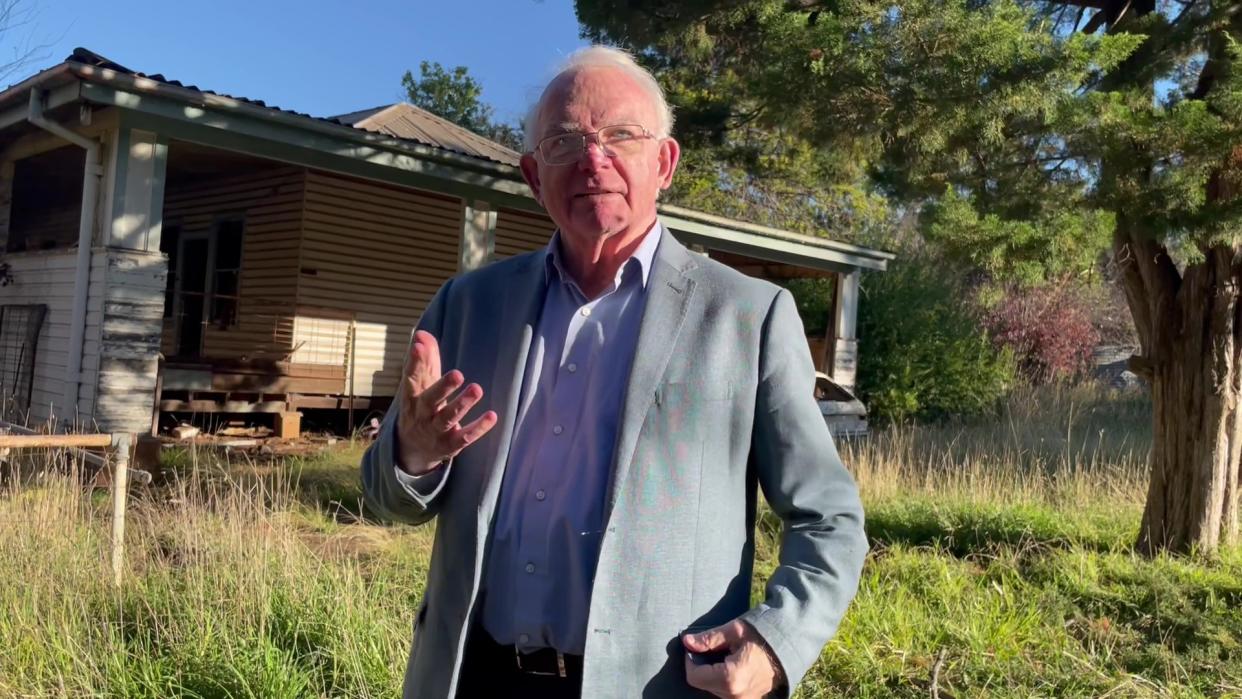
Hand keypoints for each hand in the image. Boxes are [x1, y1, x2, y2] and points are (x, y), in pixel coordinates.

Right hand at [397, 330, 497, 474]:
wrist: (412, 449)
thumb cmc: (421, 406)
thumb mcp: (421, 385)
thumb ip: (425, 360)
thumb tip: (422, 334)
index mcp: (412, 396)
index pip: (410, 378)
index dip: (413, 363)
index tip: (417, 346)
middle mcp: (421, 414)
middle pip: (430, 401)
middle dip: (443, 387)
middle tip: (458, 374)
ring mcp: (435, 431)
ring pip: (448, 419)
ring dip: (462, 404)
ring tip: (477, 389)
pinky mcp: (450, 445)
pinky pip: (465, 437)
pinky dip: (478, 428)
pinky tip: (492, 416)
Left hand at [683, 620, 782, 698]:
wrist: (788, 648)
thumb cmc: (762, 637)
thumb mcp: (734, 631)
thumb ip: (709, 639)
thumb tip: (687, 642)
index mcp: (730, 679)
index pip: (694, 677)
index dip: (691, 660)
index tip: (696, 647)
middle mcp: (735, 696)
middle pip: (704, 684)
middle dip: (703, 666)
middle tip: (714, 650)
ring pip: (713, 689)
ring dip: (713, 674)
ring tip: (727, 657)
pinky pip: (725, 692)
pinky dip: (723, 680)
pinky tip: (733, 666)